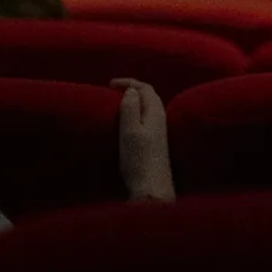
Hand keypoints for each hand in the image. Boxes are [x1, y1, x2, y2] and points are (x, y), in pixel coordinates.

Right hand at [112, 78, 174, 202]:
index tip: (110, 84)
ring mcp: (160, 133)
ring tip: (117, 105)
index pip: (146, 88)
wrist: (152, 189)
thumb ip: (130, 108)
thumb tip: (132, 91)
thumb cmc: (139, 160)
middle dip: (132, 89)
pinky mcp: (156, 144)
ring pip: (148, 108)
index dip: (129, 82)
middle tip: (113, 91)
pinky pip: (146, 120)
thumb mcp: (130, 131)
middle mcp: (161, 120)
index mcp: (156, 113)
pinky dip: (135, 115)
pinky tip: (126, 124)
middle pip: (149, 96)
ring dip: (134, 102)